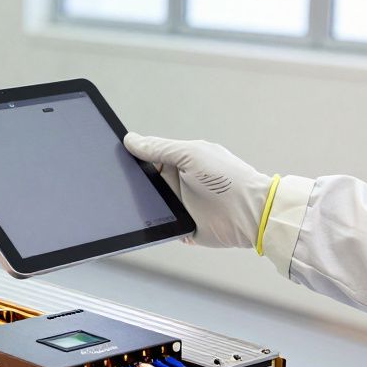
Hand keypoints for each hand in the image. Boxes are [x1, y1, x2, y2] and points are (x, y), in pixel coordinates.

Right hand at [124, 133, 272, 248]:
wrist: (250, 214)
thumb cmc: (229, 180)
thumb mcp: (191, 155)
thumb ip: (160, 148)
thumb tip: (131, 140)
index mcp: (181, 160)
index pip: (148, 156)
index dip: (133, 157)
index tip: (116, 156)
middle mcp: (178, 181)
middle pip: (145, 181)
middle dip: (134, 182)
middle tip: (121, 183)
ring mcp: (179, 204)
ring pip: (148, 204)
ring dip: (142, 204)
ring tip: (132, 203)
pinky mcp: (181, 226)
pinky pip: (159, 225)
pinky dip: (152, 223)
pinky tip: (145, 220)